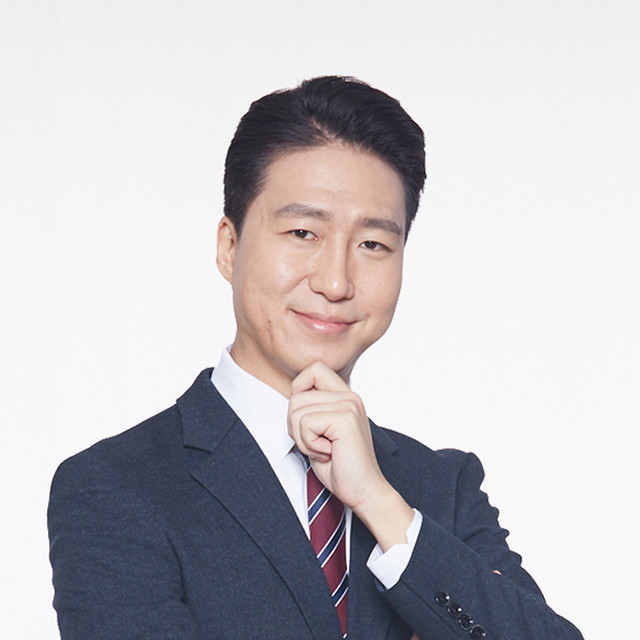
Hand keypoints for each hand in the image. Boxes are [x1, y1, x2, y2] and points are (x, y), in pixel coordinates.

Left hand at [288, 361, 413, 549]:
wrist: (364, 492)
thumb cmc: (340, 467)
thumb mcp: (321, 432)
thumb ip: (311, 411)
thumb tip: (292, 398)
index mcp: (345, 396)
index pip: (313, 369)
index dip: (299, 391)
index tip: (307, 419)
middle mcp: (349, 396)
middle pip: (296, 395)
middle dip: (295, 425)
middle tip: (316, 443)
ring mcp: (348, 406)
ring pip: (296, 410)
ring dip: (302, 438)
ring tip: (324, 449)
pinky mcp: (345, 420)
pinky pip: (305, 423)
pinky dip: (309, 444)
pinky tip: (328, 453)